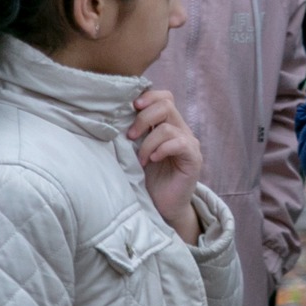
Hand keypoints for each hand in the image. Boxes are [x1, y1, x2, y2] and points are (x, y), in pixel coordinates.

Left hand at [130, 89, 203, 243]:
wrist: (162, 208)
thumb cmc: (145, 181)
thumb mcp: (134, 153)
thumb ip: (133, 134)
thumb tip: (111, 117)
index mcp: (167, 125)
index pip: (164, 97)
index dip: (148, 97)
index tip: (130, 108)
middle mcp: (180, 130)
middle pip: (166, 104)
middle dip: (143, 118)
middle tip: (130, 137)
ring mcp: (189, 143)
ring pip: (168, 126)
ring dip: (148, 142)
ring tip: (140, 160)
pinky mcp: (193, 158)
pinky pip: (179, 143)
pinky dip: (161, 150)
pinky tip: (152, 161)